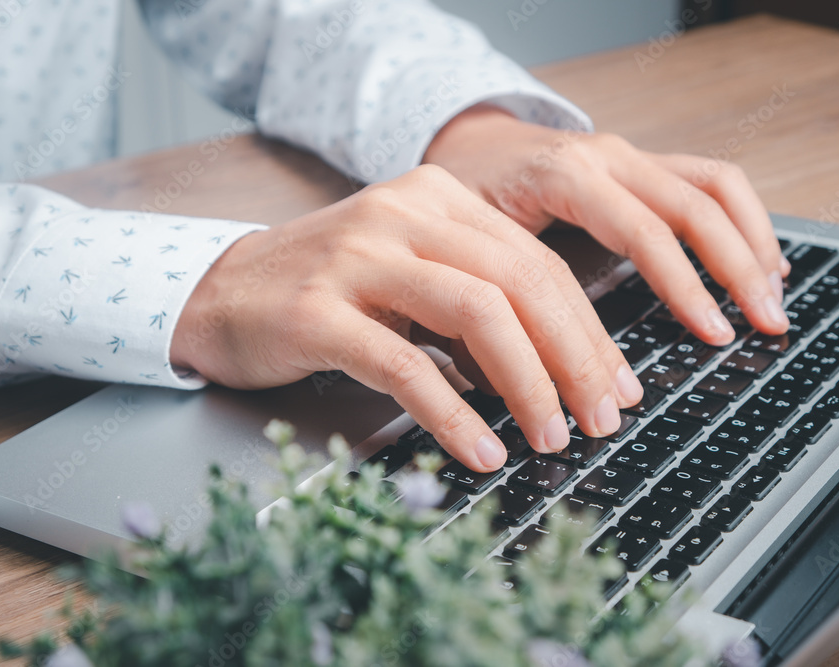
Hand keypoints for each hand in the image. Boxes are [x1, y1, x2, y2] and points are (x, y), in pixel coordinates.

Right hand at [171, 166, 642, 471]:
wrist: (220, 292)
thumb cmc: (327, 292)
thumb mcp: (410, 276)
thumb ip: (476, 302)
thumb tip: (554, 369)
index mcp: (437, 199)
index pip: (536, 262)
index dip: (588, 329)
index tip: (617, 383)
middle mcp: (403, 213)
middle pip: (520, 282)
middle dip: (575, 358)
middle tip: (601, 418)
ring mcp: (358, 258)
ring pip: (476, 313)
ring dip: (528, 384)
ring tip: (552, 437)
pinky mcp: (318, 311)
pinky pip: (406, 365)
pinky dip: (455, 413)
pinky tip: (482, 449)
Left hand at [424, 105, 790, 344]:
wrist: (466, 145)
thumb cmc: (465, 196)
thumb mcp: (469, 245)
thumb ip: (499, 297)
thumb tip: (521, 375)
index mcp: (565, 175)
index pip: (644, 230)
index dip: (684, 286)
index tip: (713, 333)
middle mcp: (607, 156)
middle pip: (695, 204)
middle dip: (738, 268)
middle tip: (766, 324)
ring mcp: (630, 156)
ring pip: (716, 183)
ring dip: (753, 240)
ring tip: (774, 296)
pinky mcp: (643, 165)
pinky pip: (708, 181)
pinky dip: (741, 220)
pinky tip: (758, 258)